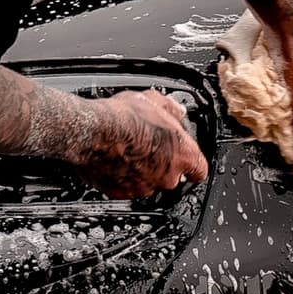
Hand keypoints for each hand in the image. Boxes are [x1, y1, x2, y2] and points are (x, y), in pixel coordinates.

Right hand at [66, 88, 207, 199]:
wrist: (93, 133)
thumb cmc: (123, 118)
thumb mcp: (153, 101)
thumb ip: (171, 109)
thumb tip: (176, 110)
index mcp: (182, 154)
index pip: (199, 170)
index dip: (191, 164)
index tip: (185, 159)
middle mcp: (167, 176)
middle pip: (172, 176)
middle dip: (162, 163)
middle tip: (148, 146)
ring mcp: (144, 187)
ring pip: (149, 182)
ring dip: (141, 170)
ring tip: (127, 150)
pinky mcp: (121, 192)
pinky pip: (126, 187)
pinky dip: (121, 177)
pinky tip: (113, 159)